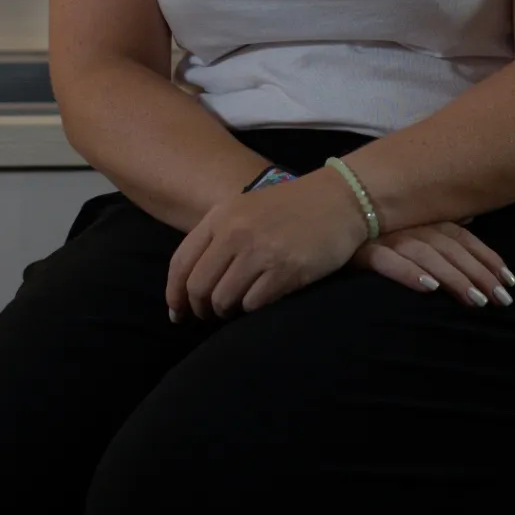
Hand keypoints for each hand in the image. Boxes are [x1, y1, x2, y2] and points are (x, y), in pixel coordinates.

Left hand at [166, 167, 367, 322]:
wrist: (340, 198)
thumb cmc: (290, 207)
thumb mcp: (246, 209)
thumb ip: (217, 238)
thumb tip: (190, 287)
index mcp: (221, 216)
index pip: (181, 263)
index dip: (174, 294)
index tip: (178, 312)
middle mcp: (236, 232)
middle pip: (198, 286)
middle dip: (200, 309)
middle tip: (209, 316)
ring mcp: (261, 251)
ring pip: (224, 299)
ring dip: (227, 311)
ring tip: (237, 309)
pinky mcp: (286, 269)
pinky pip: (254, 304)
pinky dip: (253, 309)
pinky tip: (262, 301)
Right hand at [350, 220, 513, 308]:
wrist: (318, 222)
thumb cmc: (368, 229)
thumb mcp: (405, 222)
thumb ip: (436, 221)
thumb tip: (470, 215)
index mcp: (420, 218)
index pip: (462, 237)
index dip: (487, 258)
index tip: (510, 281)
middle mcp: (407, 224)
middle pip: (451, 248)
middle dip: (479, 273)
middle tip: (501, 300)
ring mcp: (384, 236)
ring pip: (427, 255)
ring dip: (453, 276)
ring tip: (475, 300)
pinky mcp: (361, 250)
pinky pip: (388, 261)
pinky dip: (409, 273)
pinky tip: (429, 288)